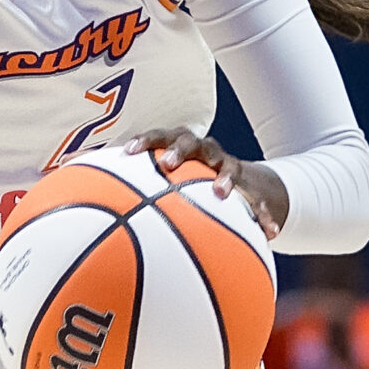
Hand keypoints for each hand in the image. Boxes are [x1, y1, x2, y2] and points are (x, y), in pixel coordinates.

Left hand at [123, 127, 290, 235]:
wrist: (242, 180)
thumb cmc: (193, 182)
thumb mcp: (170, 182)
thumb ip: (138, 189)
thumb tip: (99, 197)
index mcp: (181, 148)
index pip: (161, 136)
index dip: (145, 140)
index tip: (128, 151)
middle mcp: (204, 152)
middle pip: (191, 143)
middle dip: (179, 151)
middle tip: (166, 164)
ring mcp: (228, 166)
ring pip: (227, 166)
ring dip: (225, 177)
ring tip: (221, 193)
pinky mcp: (249, 186)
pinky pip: (257, 201)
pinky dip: (263, 215)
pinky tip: (269, 232)